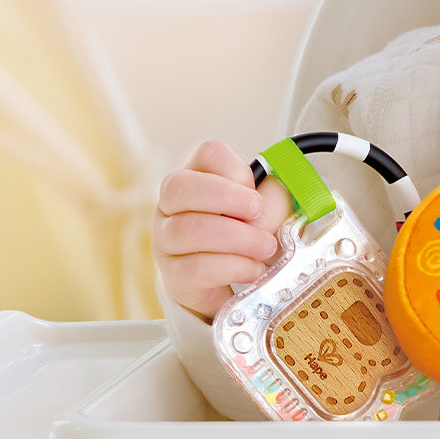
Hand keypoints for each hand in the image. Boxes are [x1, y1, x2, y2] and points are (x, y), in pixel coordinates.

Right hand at [152, 139, 292, 318]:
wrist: (230, 284)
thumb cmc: (247, 238)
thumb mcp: (267, 211)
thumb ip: (273, 200)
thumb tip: (268, 204)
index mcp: (198, 178)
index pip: (207, 154)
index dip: (235, 169)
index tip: (256, 192)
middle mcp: (172, 205)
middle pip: (180, 187)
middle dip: (226, 197)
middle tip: (257, 212)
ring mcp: (166, 240)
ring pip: (189, 229)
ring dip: (238, 238)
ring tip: (265, 247)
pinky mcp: (174, 275)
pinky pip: (196, 268)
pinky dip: (233, 267)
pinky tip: (253, 268)